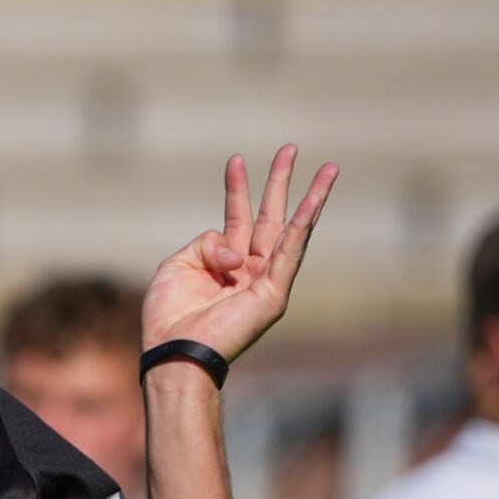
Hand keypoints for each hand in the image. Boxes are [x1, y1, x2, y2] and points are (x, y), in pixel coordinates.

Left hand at [141, 145, 338, 358]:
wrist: (173, 350)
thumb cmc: (169, 315)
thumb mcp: (177, 265)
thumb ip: (205, 244)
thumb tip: (236, 250)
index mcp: (225, 263)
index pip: (236, 217)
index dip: (236, 188)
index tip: (236, 159)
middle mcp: (249, 270)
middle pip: (270, 217)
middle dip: (280, 181)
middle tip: (291, 148)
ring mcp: (265, 281)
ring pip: (291, 230)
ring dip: (311, 198)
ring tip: (328, 168)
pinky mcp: (273, 294)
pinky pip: (290, 253)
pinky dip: (303, 227)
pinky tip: (314, 202)